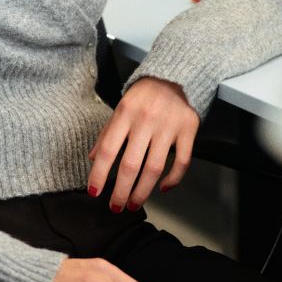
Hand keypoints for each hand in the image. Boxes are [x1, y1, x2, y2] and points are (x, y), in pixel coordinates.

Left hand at [87, 77, 197, 212]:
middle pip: (131, 165)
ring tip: (134, 204)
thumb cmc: (144, 94)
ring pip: (154, 168)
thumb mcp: (121, 107)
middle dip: (121, 191)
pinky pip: (182, 161)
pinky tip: (163, 189)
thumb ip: (107, 133)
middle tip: (115, 207)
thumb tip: (93, 159)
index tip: (94, 192)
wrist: (176, 74)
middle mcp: (146, 120)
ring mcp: (169, 126)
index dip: (100, 174)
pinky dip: (173, 179)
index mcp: (125, 113)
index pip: (109, 150)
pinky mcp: (188, 129)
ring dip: (143, 192)